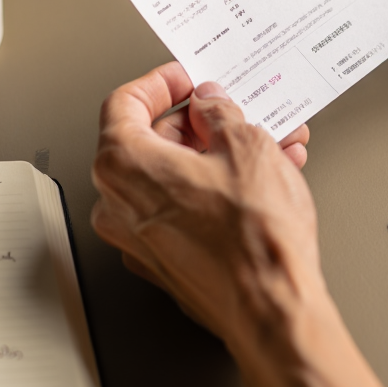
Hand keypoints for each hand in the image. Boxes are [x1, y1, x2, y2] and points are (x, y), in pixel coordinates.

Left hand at [91, 63, 387, 386]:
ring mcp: (137, 240)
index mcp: (123, 165)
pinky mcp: (164, 264)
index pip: (124, 103)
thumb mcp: (246, 144)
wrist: (270, 307)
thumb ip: (219, 113)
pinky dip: (213, 192)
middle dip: (201, 125)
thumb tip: (210, 106)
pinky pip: (181, 212)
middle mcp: (117, 205)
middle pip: (150, 142)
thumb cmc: (252, 236)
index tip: (185, 79)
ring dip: (217, 158)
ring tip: (268, 147)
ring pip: (173, 179)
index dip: (160, 83)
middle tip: (235, 114)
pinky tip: (258, 184)